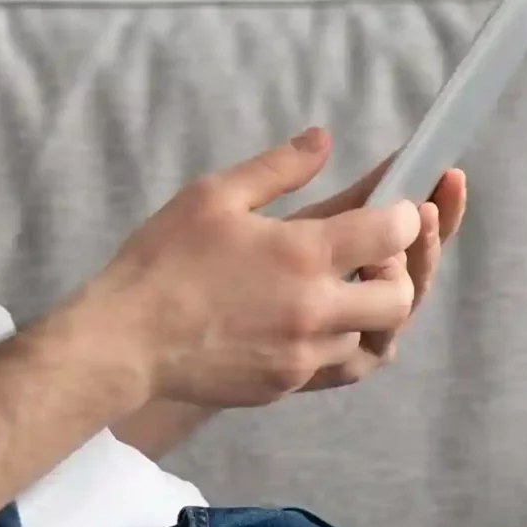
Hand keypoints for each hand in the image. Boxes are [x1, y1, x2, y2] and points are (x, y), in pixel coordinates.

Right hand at [85, 127, 422, 410]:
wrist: (124, 341)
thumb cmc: (163, 261)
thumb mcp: (214, 195)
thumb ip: (277, 166)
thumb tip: (322, 140)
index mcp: (304, 254)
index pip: (393, 232)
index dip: (402, 215)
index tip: (392, 209)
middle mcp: (315, 310)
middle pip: (401, 297)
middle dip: (397, 273)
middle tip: (369, 257)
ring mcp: (303, 355)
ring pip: (372, 338)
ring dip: (364, 312)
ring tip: (331, 289)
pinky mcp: (285, 386)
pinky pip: (336, 369)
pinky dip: (337, 344)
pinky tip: (307, 323)